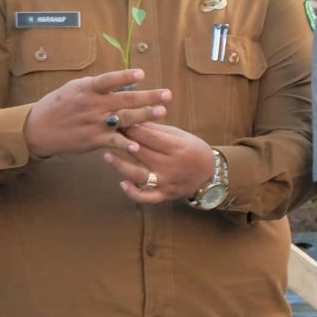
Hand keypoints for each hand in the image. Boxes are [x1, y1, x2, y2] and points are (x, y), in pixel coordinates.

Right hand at [23, 69, 170, 158]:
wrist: (39, 128)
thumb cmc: (61, 104)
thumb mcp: (76, 89)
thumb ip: (100, 86)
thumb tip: (128, 81)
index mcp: (87, 89)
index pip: (108, 80)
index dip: (124, 77)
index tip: (142, 73)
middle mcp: (92, 105)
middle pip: (123, 99)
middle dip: (147, 97)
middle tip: (167, 95)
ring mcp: (94, 123)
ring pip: (123, 118)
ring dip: (144, 116)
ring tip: (162, 112)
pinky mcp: (94, 139)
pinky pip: (114, 141)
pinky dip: (126, 144)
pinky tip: (139, 146)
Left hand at [101, 121, 217, 203]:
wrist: (210, 174)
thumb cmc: (193, 150)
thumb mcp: (180, 136)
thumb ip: (156, 130)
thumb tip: (133, 119)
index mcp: (177, 147)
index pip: (148, 136)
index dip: (130, 127)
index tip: (117, 120)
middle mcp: (171, 165)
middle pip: (140, 152)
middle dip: (123, 141)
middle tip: (107, 133)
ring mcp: (166, 182)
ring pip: (138, 174)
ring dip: (120, 164)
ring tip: (106, 155)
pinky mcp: (163, 195)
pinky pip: (146, 197)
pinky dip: (133, 192)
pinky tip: (122, 183)